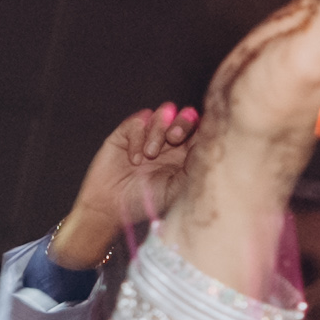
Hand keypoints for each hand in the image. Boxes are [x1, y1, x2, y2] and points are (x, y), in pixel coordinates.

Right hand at [50, 104, 199, 268]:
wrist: (112, 207)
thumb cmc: (147, 201)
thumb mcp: (177, 188)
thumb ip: (194, 166)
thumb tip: (208, 144)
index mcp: (186, 154)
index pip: (201, 131)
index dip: (202, 129)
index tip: (196, 140)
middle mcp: (169, 142)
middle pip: (186, 116)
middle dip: (182, 123)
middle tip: (173, 139)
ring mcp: (148, 135)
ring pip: (164, 112)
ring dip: (158, 130)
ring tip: (150, 154)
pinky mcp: (127, 133)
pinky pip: (138, 120)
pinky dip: (137, 137)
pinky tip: (134, 159)